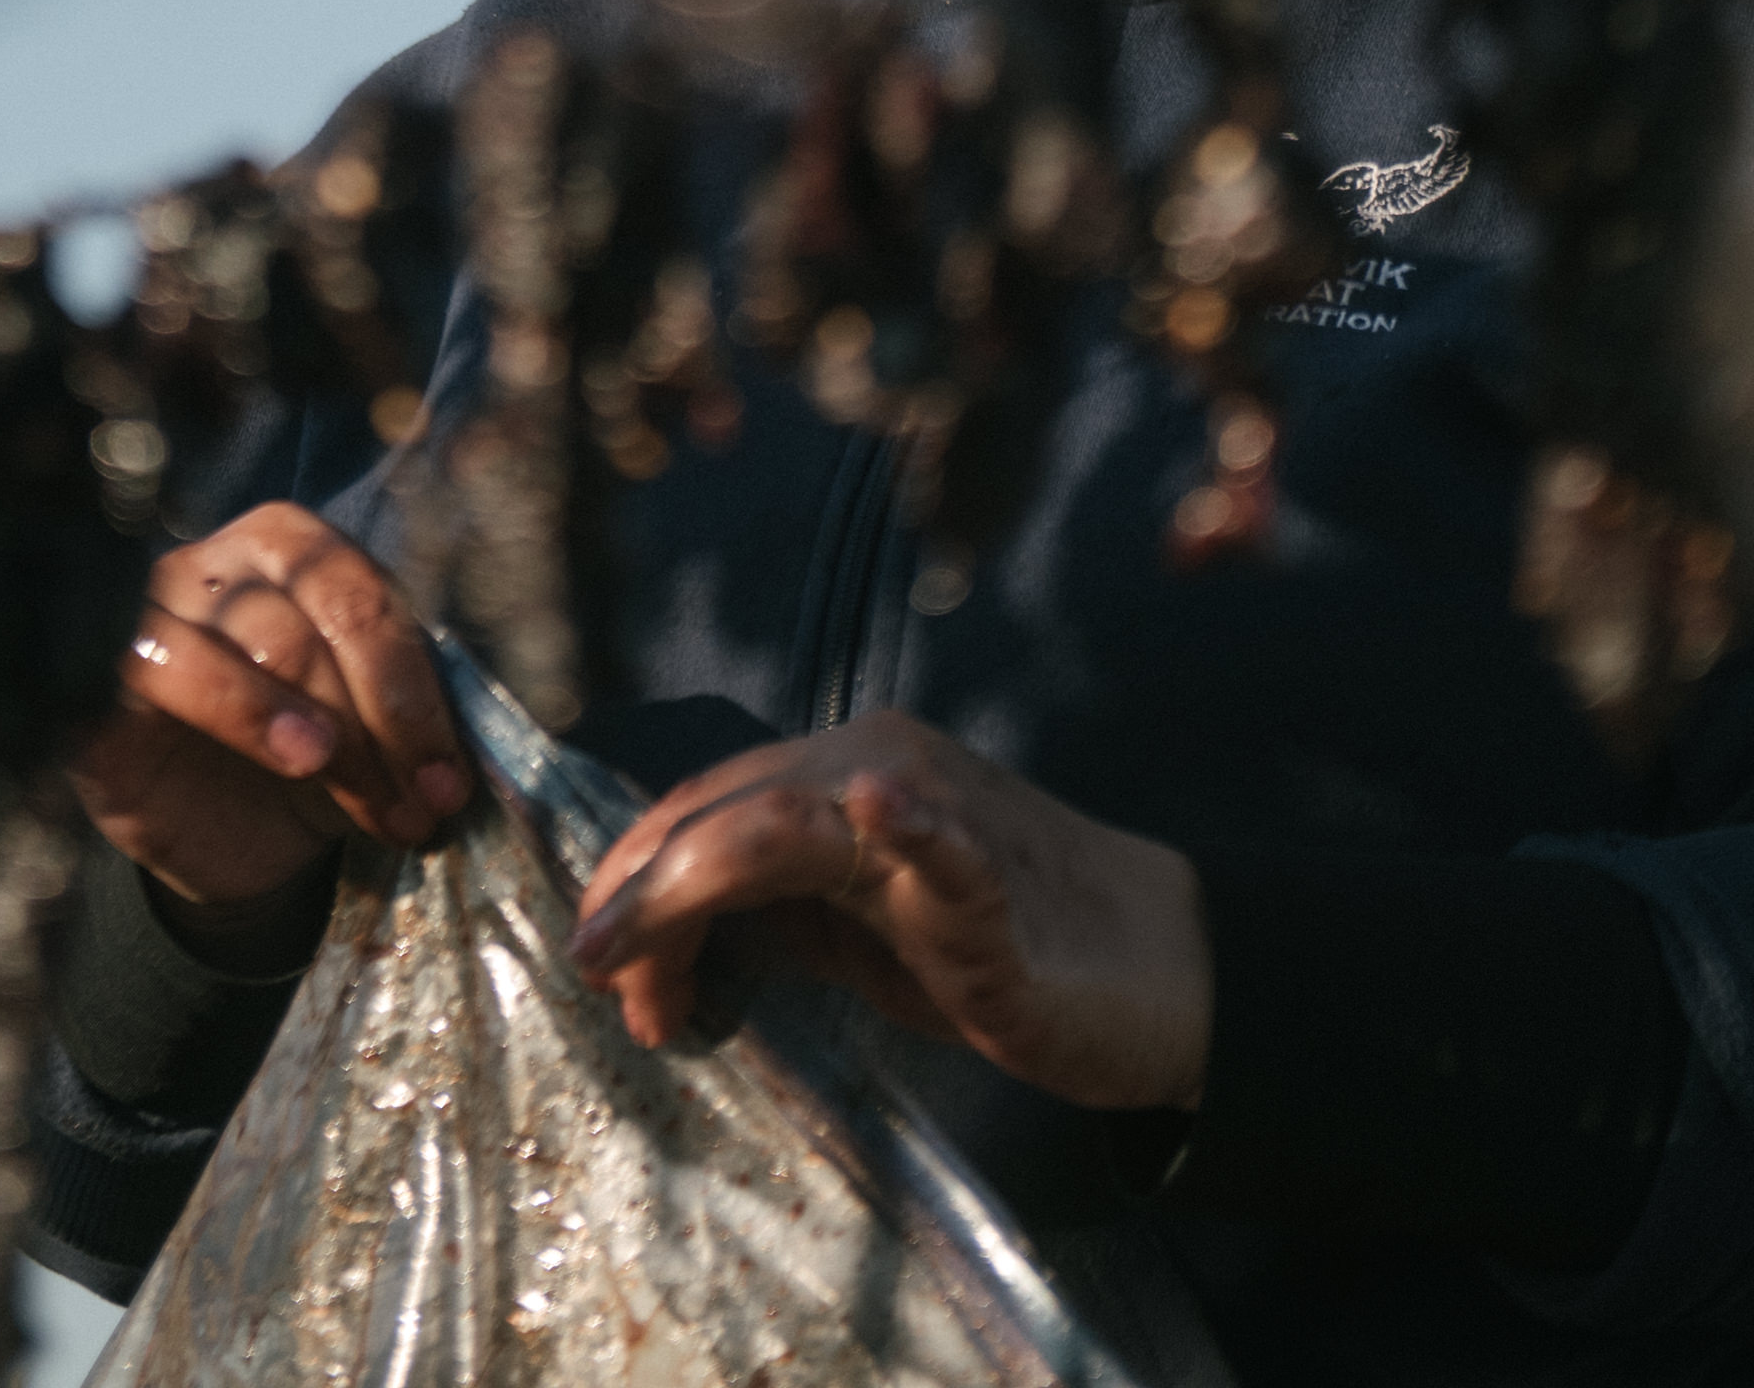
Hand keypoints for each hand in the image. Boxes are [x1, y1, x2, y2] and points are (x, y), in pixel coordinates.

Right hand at [70, 502, 470, 917]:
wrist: (211, 840)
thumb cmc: (298, 760)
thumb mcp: (365, 726)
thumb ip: (407, 701)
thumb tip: (479, 727)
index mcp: (287, 547)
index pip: (365, 591)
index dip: (417, 683)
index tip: (452, 774)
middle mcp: (218, 560)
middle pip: (321, 616)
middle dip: (387, 717)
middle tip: (425, 800)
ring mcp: (154, 608)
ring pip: (265, 640)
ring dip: (336, 731)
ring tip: (376, 801)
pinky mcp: (103, 673)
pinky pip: (175, 666)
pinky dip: (246, 709)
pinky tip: (300, 754)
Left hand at [569, 712, 1210, 1113]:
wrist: (1152, 968)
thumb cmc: (996, 948)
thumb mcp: (858, 931)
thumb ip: (773, 916)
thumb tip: (663, 947)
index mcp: (837, 774)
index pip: (701, 808)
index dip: (632, 886)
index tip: (601, 976)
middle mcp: (876, 765)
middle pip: (720, 811)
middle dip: (639, 900)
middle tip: (604, 988)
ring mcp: (936, 815)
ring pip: (784, 822)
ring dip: (693, 888)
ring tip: (640, 959)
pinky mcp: (994, 886)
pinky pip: (940, 844)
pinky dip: (905, 824)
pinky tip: (880, 809)